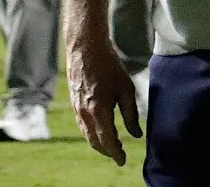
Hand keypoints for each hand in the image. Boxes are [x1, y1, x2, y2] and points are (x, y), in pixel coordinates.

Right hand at [67, 40, 141, 165]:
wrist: (85, 47)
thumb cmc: (109, 66)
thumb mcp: (126, 89)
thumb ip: (130, 114)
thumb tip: (136, 134)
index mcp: (99, 111)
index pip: (107, 141)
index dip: (115, 153)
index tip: (123, 161)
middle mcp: (84, 113)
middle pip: (95, 141)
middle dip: (107, 151)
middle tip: (119, 154)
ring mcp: (76, 108)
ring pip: (87, 134)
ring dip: (98, 142)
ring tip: (111, 144)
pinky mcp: (73, 102)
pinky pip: (82, 124)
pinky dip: (91, 132)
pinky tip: (99, 129)